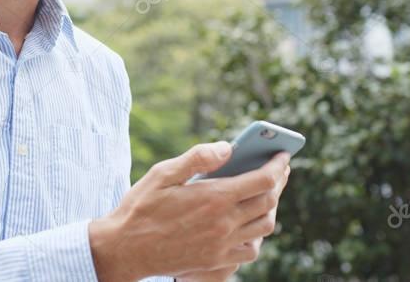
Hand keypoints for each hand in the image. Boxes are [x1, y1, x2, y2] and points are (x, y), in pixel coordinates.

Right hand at [88, 142, 291, 280]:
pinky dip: (257, 234)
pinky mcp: (216, 261)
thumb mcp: (164, 173)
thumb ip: (198, 158)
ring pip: (265, 226)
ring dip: (271, 207)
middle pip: (269, 201)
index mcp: (214, 197)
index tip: (284, 155)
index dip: (279, 165)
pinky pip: (251, 249)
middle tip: (279, 169)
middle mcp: (224, 223)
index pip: (263, 180)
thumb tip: (228, 147)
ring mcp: (222, 244)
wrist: (125, 249)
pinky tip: (249, 223)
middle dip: (279, 181)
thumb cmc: (141, 207)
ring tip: (267, 193)